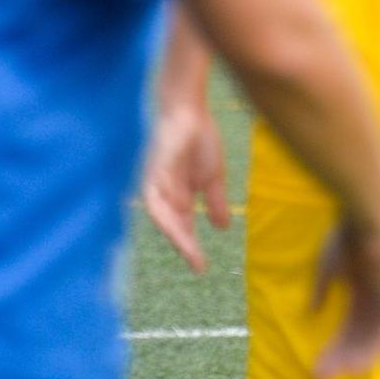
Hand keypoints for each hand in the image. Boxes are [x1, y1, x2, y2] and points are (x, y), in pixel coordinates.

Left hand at [141, 101, 230, 272]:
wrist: (189, 110)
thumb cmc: (198, 141)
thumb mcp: (213, 177)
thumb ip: (215, 202)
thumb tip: (223, 228)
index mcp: (174, 197)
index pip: (180, 227)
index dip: (190, 247)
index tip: (202, 268)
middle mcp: (161, 192)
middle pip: (168, 224)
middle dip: (182, 244)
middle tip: (197, 263)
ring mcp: (156, 178)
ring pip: (158, 211)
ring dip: (172, 229)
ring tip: (187, 245)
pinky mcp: (156, 163)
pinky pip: (157, 187)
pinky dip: (168, 200)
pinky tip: (182, 208)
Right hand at [310, 215, 379, 378]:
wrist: (371, 220)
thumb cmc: (349, 237)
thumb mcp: (330, 268)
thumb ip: (323, 290)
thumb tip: (312, 310)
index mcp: (367, 290)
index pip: (352, 326)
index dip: (335, 345)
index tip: (316, 363)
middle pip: (361, 337)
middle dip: (341, 356)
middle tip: (319, 375)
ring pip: (375, 340)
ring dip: (354, 358)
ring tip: (333, 374)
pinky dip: (372, 351)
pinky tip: (354, 366)